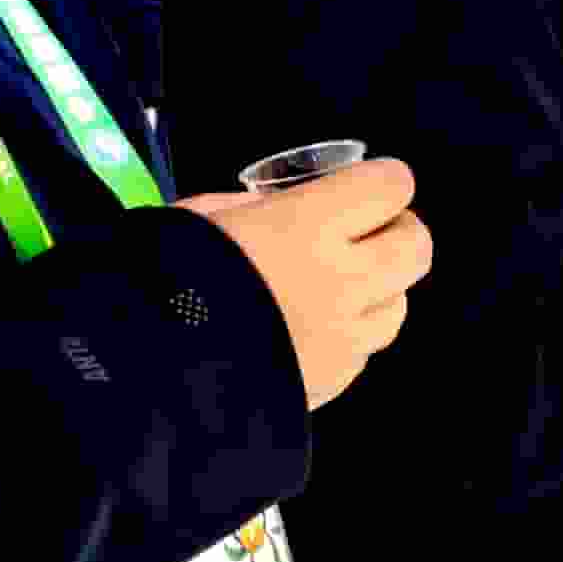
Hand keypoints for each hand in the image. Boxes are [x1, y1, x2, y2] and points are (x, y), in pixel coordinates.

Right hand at [176, 155, 432, 412]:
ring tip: (333, 287)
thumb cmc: (163, 277)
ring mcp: (344, 336)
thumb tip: (283, 207)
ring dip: (378, 288)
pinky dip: (348, 334)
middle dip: (397, 231)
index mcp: (309, 226)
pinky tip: (308, 331)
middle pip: (417, 245)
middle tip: (361, 233)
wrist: (146, 374)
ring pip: (400, 303)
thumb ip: (256, 207)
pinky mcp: (334, 380)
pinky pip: (363, 349)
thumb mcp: (201, 217)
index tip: (360, 186)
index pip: (392, 186)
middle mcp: (342, 279)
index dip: (381, 181)